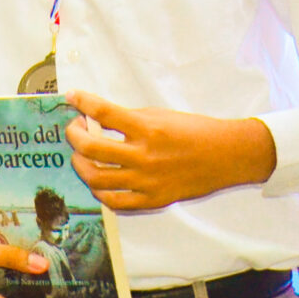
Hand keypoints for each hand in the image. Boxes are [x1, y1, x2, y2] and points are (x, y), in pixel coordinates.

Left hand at [63, 94, 274, 210]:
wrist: (226, 156)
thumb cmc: (195, 131)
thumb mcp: (161, 115)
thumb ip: (130, 119)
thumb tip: (99, 118)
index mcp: (148, 129)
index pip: (104, 112)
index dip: (83, 102)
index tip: (72, 97)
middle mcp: (144, 157)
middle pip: (91, 148)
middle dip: (75, 135)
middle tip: (75, 128)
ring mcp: (146, 182)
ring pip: (96, 178)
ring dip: (81, 164)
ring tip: (81, 156)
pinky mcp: (152, 200)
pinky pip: (115, 201)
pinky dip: (100, 190)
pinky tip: (98, 180)